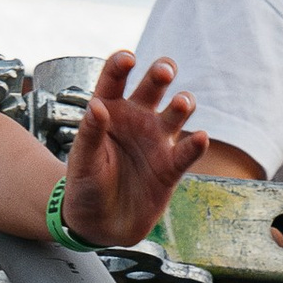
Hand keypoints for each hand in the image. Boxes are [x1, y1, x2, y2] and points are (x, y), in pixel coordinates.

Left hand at [55, 50, 209, 247]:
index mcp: (109, 111)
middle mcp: (136, 119)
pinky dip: (195, 145)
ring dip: (183, 104)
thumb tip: (96, 106)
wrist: (101, 224)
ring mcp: (156, 141)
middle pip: (153, 87)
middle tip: (165, 71)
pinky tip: (200, 138)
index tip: (128, 58)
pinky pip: (186, 153)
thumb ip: (90, 134)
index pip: (114, 80)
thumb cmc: (86, 186)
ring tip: (181, 104)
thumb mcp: (82, 161)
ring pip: (175, 114)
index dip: (121, 65)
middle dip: (161, 74)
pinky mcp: (171, 167)